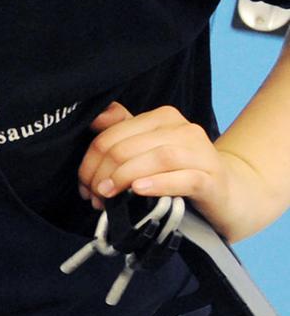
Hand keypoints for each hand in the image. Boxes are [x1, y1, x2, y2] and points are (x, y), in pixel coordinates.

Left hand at [80, 102, 287, 241]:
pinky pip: (184, 178)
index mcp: (162, 118)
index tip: (84, 186)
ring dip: (124, 178)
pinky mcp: (213, 179)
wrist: (231, 195)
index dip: (90, 162)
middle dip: (102, 174)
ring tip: (107, 196)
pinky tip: (139, 191)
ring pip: (155, 158)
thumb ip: (122, 132)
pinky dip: (158, 183)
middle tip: (93, 197)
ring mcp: (201, 153)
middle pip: (127, 147)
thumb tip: (95, 118)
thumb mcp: (149, 151)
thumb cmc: (180, 173)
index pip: (111, 135)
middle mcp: (183, 129)